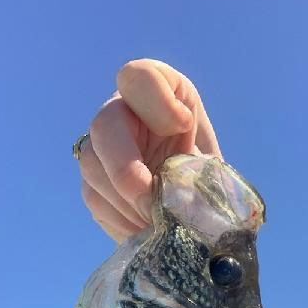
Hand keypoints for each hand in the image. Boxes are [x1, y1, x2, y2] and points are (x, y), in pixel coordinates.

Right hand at [79, 59, 221, 241]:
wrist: (194, 205)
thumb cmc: (208, 177)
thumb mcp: (214, 164)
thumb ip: (201, 170)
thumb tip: (184, 202)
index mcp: (156, 93)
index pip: (138, 78)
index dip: (158, 102)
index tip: (184, 126)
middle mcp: (121, 113)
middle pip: (104, 126)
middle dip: (127, 170)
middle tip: (152, 202)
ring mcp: (100, 149)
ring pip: (93, 167)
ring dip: (127, 203)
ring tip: (157, 223)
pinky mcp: (93, 185)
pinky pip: (97, 201)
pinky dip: (123, 221)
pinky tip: (146, 230)